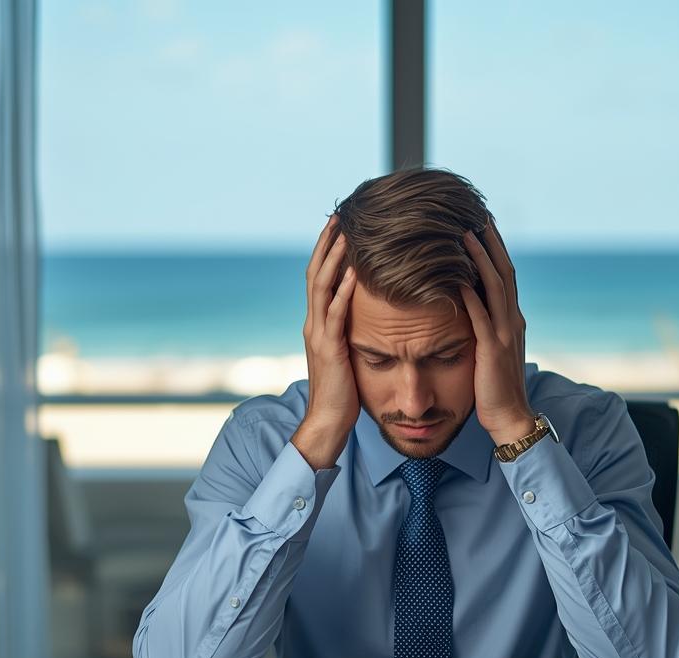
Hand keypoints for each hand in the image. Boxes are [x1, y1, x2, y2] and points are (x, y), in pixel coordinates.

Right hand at [293, 216, 359, 468]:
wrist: (328, 421)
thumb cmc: (342, 391)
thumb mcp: (345, 353)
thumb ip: (349, 330)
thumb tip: (364, 312)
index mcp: (317, 322)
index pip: (320, 277)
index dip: (328, 249)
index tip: (341, 225)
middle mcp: (313, 323)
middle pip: (316, 272)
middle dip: (327, 243)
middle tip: (340, 215)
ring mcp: (318, 334)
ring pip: (322, 287)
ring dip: (334, 258)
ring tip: (346, 233)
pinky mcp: (329, 348)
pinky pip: (336, 313)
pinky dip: (345, 290)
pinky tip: (356, 272)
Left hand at [461, 221, 534, 444]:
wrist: (509, 417)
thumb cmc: (494, 386)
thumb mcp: (492, 349)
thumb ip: (486, 326)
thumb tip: (470, 305)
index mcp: (512, 318)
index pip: (505, 274)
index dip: (495, 248)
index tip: (482, 223)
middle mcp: (513, 320)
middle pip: (504, 271)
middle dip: (490, 242)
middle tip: (477, 214)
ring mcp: (505, 333)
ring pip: (495, 287)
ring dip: (480, 259)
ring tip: (466, 235)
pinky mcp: (493, 350)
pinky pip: (481, 316)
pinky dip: (471, 295)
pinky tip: (458, 277)